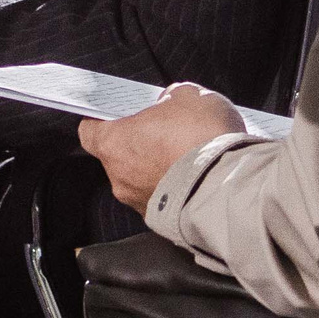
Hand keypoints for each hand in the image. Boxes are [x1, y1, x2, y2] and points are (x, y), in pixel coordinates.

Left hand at [81, 83, 248, 210]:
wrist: (228, 186)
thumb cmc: (202, 139)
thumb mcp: (190, 96)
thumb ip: (171, 98)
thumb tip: (171, 102)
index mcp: (114, 142)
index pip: (89, 131)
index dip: (103, 121)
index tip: (118, 115)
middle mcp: (119, 176)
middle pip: (118, 155)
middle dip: (139, 143)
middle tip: (165, 131)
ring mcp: (138, 202)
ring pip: (140, 179)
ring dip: (157, 167)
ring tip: (186, 155)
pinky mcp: (161, 221)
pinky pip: (160, 198)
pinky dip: (172, 188)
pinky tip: (195, 175)